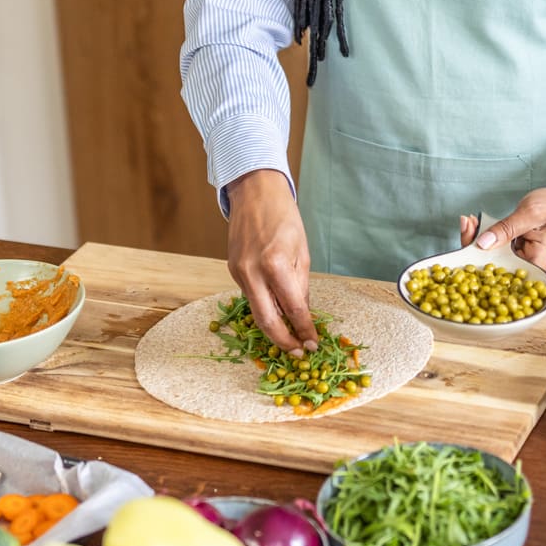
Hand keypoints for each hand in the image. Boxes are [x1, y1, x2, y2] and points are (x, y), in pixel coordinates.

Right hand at [225, 170, 316, 351]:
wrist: (254, 193)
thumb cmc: (285, 218)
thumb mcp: (303, 251)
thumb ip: (301, 286)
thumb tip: (302, 315)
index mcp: (276, 264)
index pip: (293, 309)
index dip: (304, 330)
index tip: (313, 344)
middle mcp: (253, 272)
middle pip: (267, 321)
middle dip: (284, 341)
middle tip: (298, 352)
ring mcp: (239, 272)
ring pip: (256, 310)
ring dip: (273, 327)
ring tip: (290, 337)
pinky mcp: (232, 270)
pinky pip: (251, 295)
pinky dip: (265, 305)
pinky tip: (277, 309)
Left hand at [466, 149, 545, 269]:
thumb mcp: (531, 213)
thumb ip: (507, 228)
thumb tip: (482, 244)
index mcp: (536, 264)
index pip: (504, 275)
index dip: (482, 268)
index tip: (465, 252)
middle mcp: (527, 266)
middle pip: (494, 267)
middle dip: (474, 249)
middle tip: (466, 225)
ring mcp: (520, 259)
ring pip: (492, 256)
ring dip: (477, 240)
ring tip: (468, 222)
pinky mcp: (514, 250)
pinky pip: (496, 247)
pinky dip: (485, 235)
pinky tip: (474, 223)